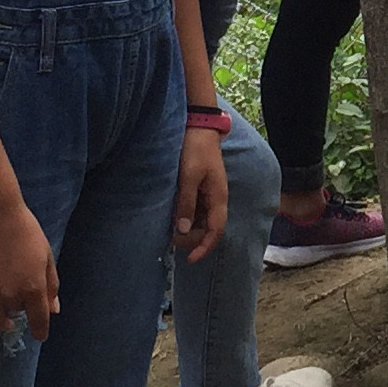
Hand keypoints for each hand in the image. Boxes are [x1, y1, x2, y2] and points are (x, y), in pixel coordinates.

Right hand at [0, 201, 60, 337]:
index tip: (39, 335)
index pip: (39, 321)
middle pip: (17, 317)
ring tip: (3, 310)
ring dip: (1, 320)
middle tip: (19, 298)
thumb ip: (51, 285)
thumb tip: (53, 310)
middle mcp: (11, 295)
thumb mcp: (46, 256)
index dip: (40, 331)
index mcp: (34, 288)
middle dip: (20, 311)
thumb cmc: (25, 232)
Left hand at [172, 130, 227, 262]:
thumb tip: (183, 229)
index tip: (190, 259)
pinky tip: (173, 215)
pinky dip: (186, 217)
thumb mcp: (188, 177)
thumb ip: (186, 203)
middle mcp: (216, 199)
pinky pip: (196, 210)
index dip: (204, 248)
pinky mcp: (201, 188)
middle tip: (171, 238)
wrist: (199, 127)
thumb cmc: (195, 149)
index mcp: (218, 198)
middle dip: (192, 239)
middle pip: (208, 229)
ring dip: (188, 229)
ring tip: (169, 229)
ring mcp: (209, 194)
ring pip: (201, 221)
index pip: (216, 231)